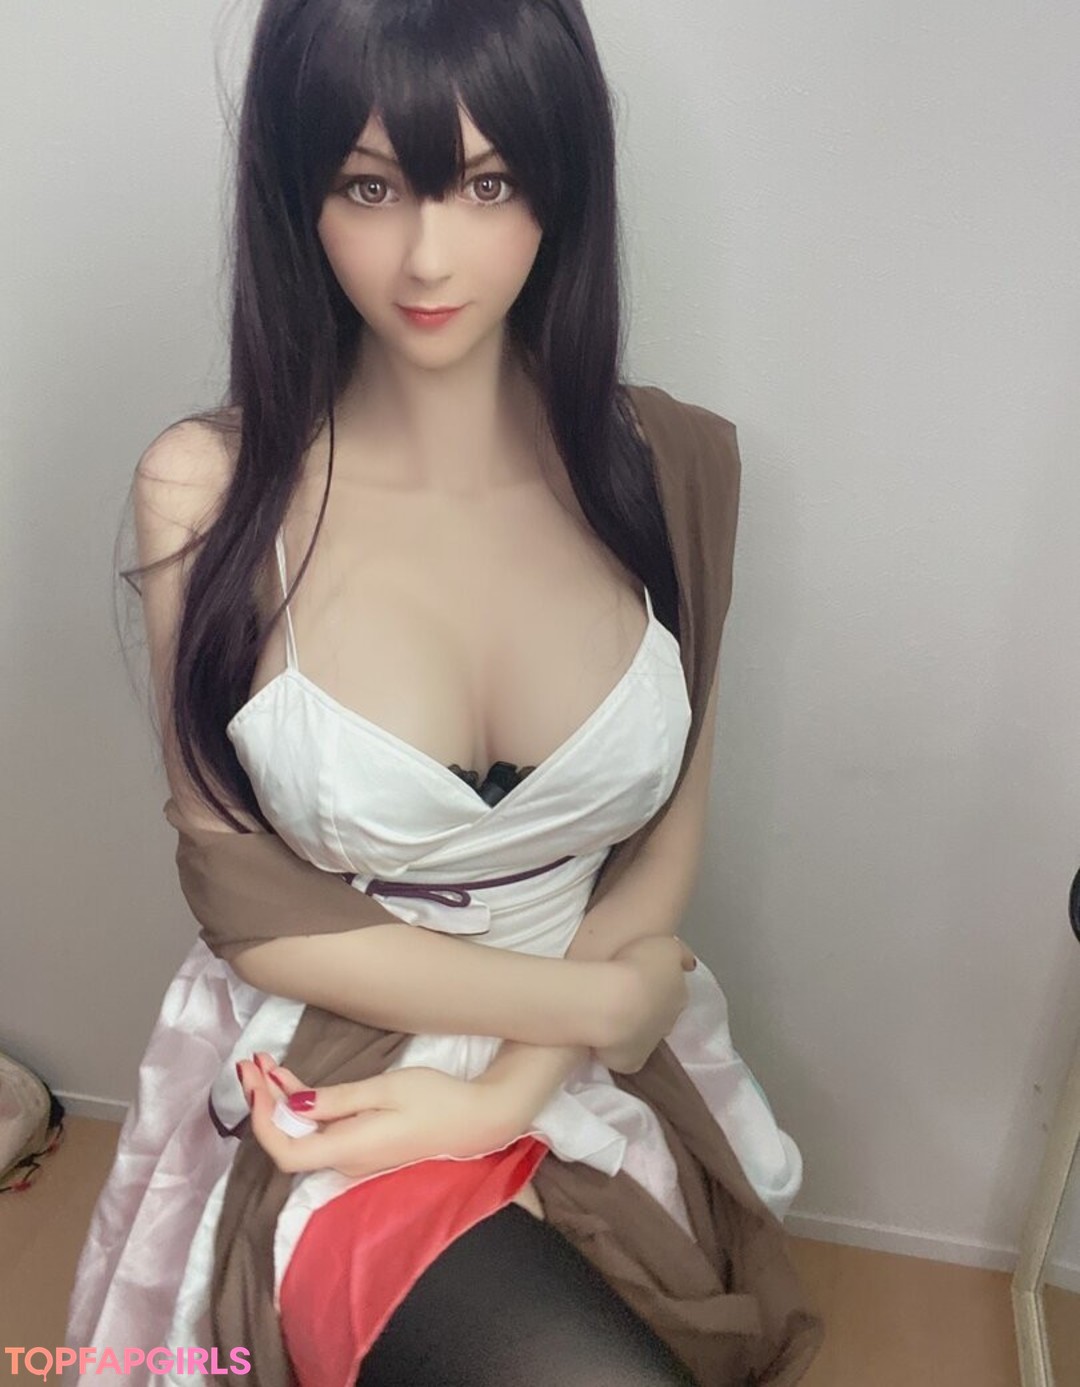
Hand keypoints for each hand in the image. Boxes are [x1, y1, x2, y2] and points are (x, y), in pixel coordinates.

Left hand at [237, 1051, 516, 1178]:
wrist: (479, 1119)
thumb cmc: (437, 1100)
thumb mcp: (386, 1089)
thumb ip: (337, 1100)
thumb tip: (293, 1106)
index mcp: (349, 1148)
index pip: (285, 1151)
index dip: (262, 1120)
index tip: (254, 1082)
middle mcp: (345, 1160)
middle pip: (289, 1141)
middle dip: (264, 1102)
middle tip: (250, 1062)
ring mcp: (355, 1156)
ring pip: (303, 1134)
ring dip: (280, 1100)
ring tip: (264, 1064)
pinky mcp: (364, 1146)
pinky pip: (322, 1131)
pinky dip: (303, 1106)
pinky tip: (292, 1081)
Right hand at [596, 936, 695, 1074]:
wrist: (611, 1001)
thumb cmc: (635, 965)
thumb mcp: (664, 943)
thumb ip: (677, 953)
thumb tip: (686, 963)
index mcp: (679, 993)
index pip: (674, 989)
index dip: (657, 983)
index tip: (641, 976)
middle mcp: (670, 1021)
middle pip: (661, 1014)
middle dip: (648, 1008)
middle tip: (625, 996)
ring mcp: (651, 1044)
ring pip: (644, 1036)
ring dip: (633, 1028)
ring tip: (611, 1017)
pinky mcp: (631, 1062)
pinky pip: (625, 1055)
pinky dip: (618, 1049)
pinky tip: (604, 1039)